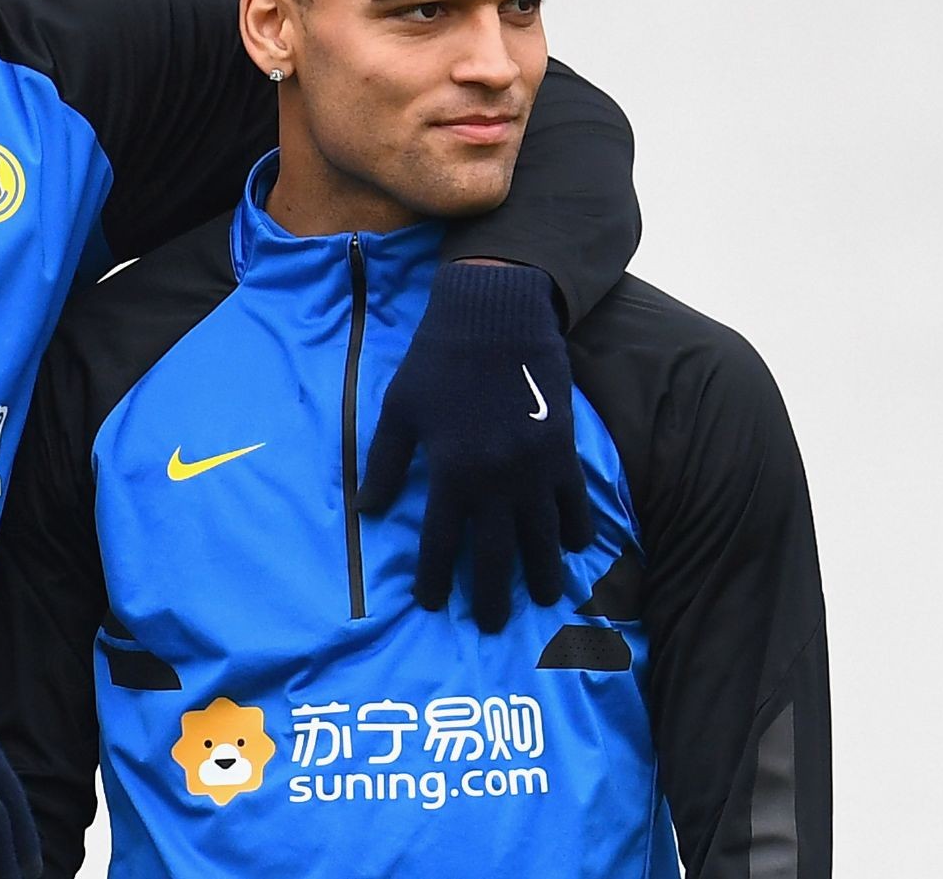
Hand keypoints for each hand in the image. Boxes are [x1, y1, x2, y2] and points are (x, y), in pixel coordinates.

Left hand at [358, 261, 592, 631]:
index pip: (439, 542)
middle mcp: (495, 481)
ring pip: (542, 539)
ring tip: (545, 600)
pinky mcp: (564, 453)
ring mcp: (535, 470)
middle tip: (489, 625)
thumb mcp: (398, 410)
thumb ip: (385, 463)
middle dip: (490, 595)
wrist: (496, 318)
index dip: (434, 577)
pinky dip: (576, 530)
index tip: (430, 603)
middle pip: (495, 555)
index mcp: (450, 472)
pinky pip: (575, 504)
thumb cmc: (438, 362)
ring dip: (543, 574)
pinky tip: (575, 550)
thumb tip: (365, 510)